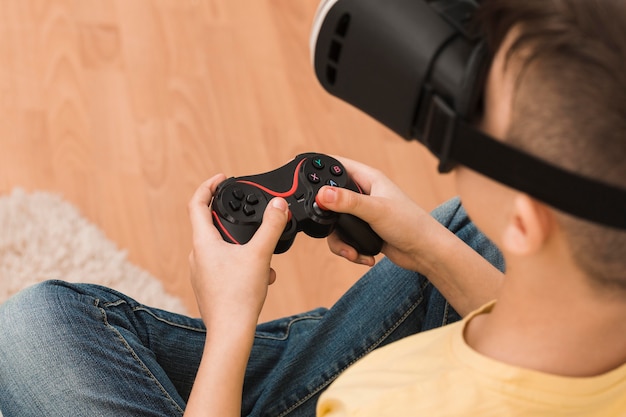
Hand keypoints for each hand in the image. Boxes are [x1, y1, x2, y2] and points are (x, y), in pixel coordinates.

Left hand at [187, 174, 289, 328]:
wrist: (230, 333)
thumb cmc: (238, 296)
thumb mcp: (260, 254)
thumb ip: (271, 226)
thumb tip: (279, 206)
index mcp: (203, 242)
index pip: (197, 203)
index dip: (209, 186)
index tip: (222, 178)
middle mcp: (197, 255)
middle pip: (211, 225)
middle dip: (235, 220)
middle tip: (252, 217)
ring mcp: (202, 272)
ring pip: (222, 247)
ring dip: (243, 245)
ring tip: (263, 254)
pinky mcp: (210, 286)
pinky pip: (225, 266)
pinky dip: (243, 264)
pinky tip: (261, 276)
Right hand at [316, 157, 440, 271]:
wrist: (426, 253)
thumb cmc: (412, 224)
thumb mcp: (376, 210)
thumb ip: (347, 202)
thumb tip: (322, 194)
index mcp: (369, 178)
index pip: (337, 165)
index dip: (318, 167)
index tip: (298, 172)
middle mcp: (364, 194)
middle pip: (330, 198)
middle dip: (326, 216)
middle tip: (326, 226)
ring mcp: (363, 213)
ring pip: (334, 223)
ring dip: (339, 241)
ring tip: (351, 251)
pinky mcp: (363, 231)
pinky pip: (344, 238)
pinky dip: (349, 250)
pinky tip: (362, 256)